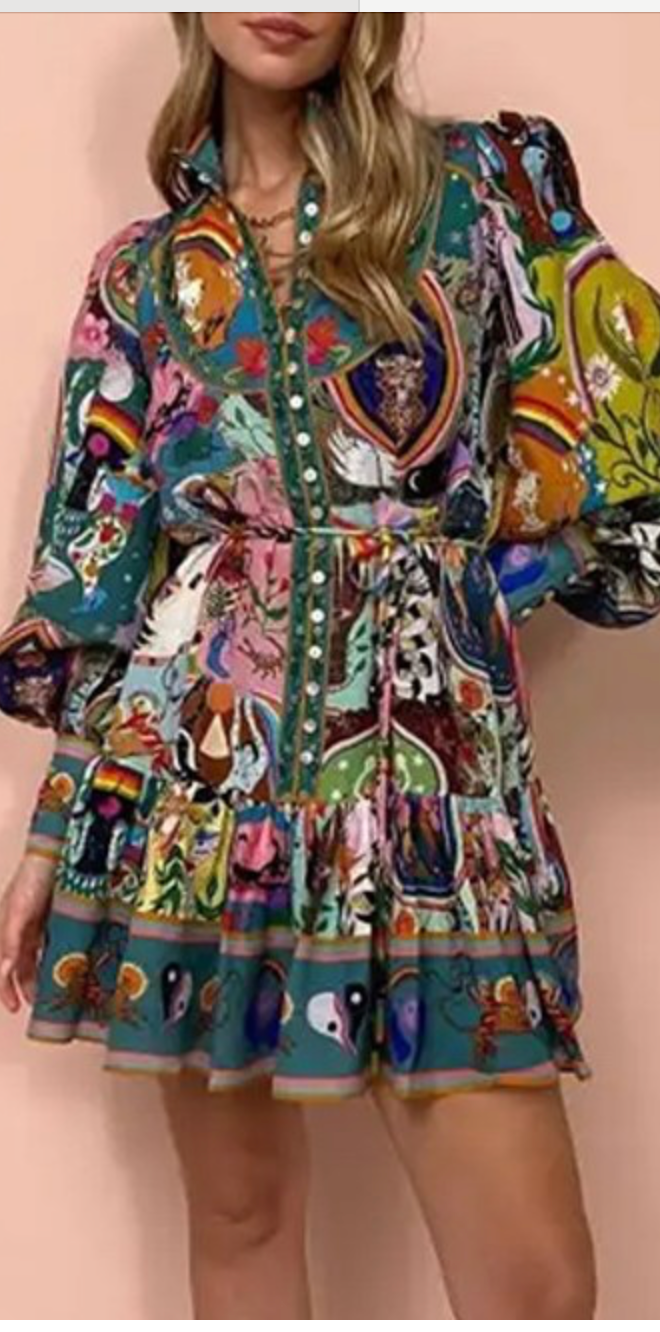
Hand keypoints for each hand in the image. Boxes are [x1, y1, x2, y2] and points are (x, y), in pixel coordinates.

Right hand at [0, 854, 56, 1013]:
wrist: (57, 852)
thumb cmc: (32, 878)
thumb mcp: (18, 911)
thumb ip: (11, 941)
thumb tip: (4, 970)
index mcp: (6, 929)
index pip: (3, 967)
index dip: (5, 989)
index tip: (14, 1008)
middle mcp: (20, 929)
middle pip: (20, 966)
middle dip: (26, 987)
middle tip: (40, 1006)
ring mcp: (38, 924)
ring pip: (37, 958)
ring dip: (42, 975)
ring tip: (54, 991)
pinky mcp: (56, 918)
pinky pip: (52, 945)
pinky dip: (56, 958)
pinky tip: (67, 967)